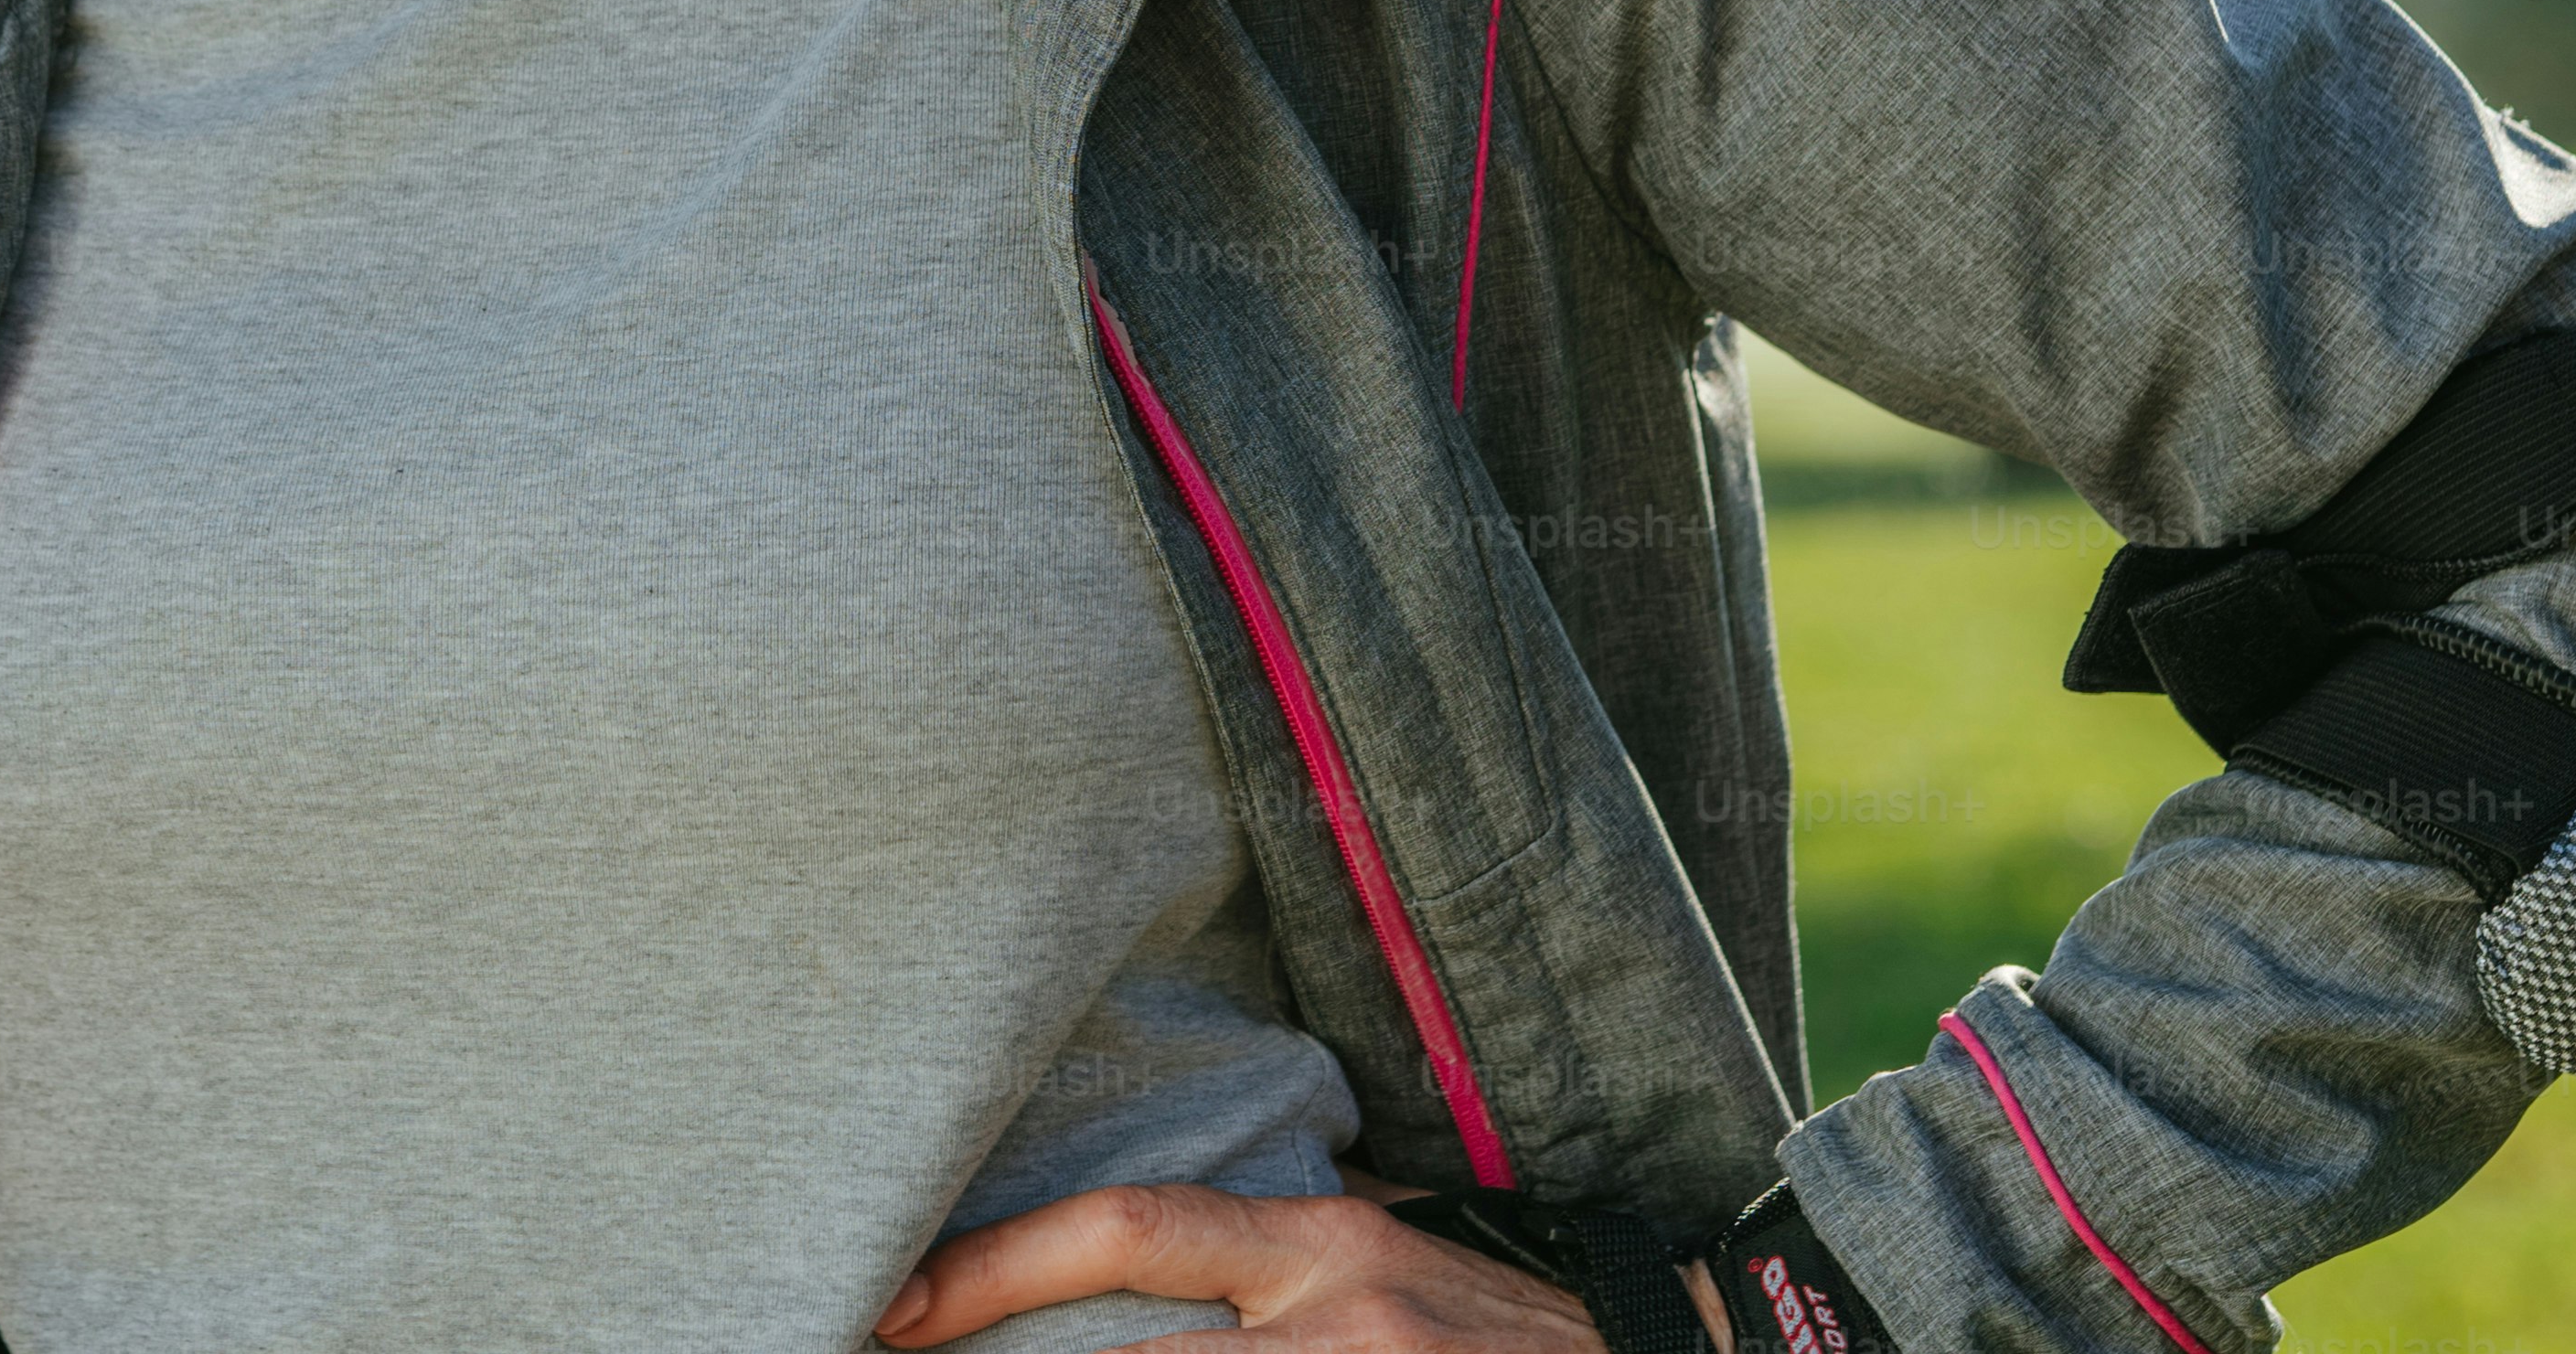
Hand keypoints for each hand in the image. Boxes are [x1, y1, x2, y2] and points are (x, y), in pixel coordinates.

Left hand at [871, 1181, 1624, 1349]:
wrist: (1692, 1353)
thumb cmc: (1511, 1329)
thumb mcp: (1388, 1262)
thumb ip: (1272, 1267)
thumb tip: (1130, 1280)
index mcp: (1322, 1246)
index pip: (1126, 1233)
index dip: (992, 1269)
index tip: (890, 1305)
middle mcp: (1340, 1320)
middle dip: (1002, 1353)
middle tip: (884, 1350)